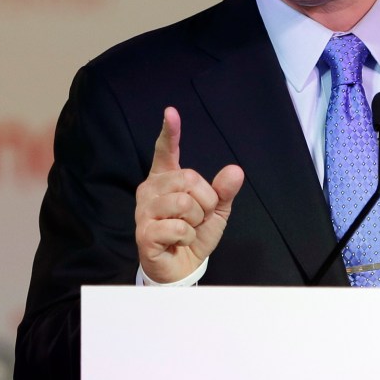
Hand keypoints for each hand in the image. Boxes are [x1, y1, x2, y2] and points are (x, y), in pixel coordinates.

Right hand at [135, 107, 243, 283]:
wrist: (183, 267)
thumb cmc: (195, 233)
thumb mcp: (217, 209)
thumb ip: (224, 190)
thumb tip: (235, 171)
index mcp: (167, 179)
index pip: (166, 151)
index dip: (169, 132)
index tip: (171, 112)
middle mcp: (151, 190)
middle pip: (188, 178)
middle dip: (205, 200)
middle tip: (199, 216)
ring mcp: (144, 211)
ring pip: (184, 203)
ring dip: (197, 220)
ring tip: (188, 228)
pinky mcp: (143, 233)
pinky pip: (177, 228)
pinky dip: (188, 237)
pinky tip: (179, 241)